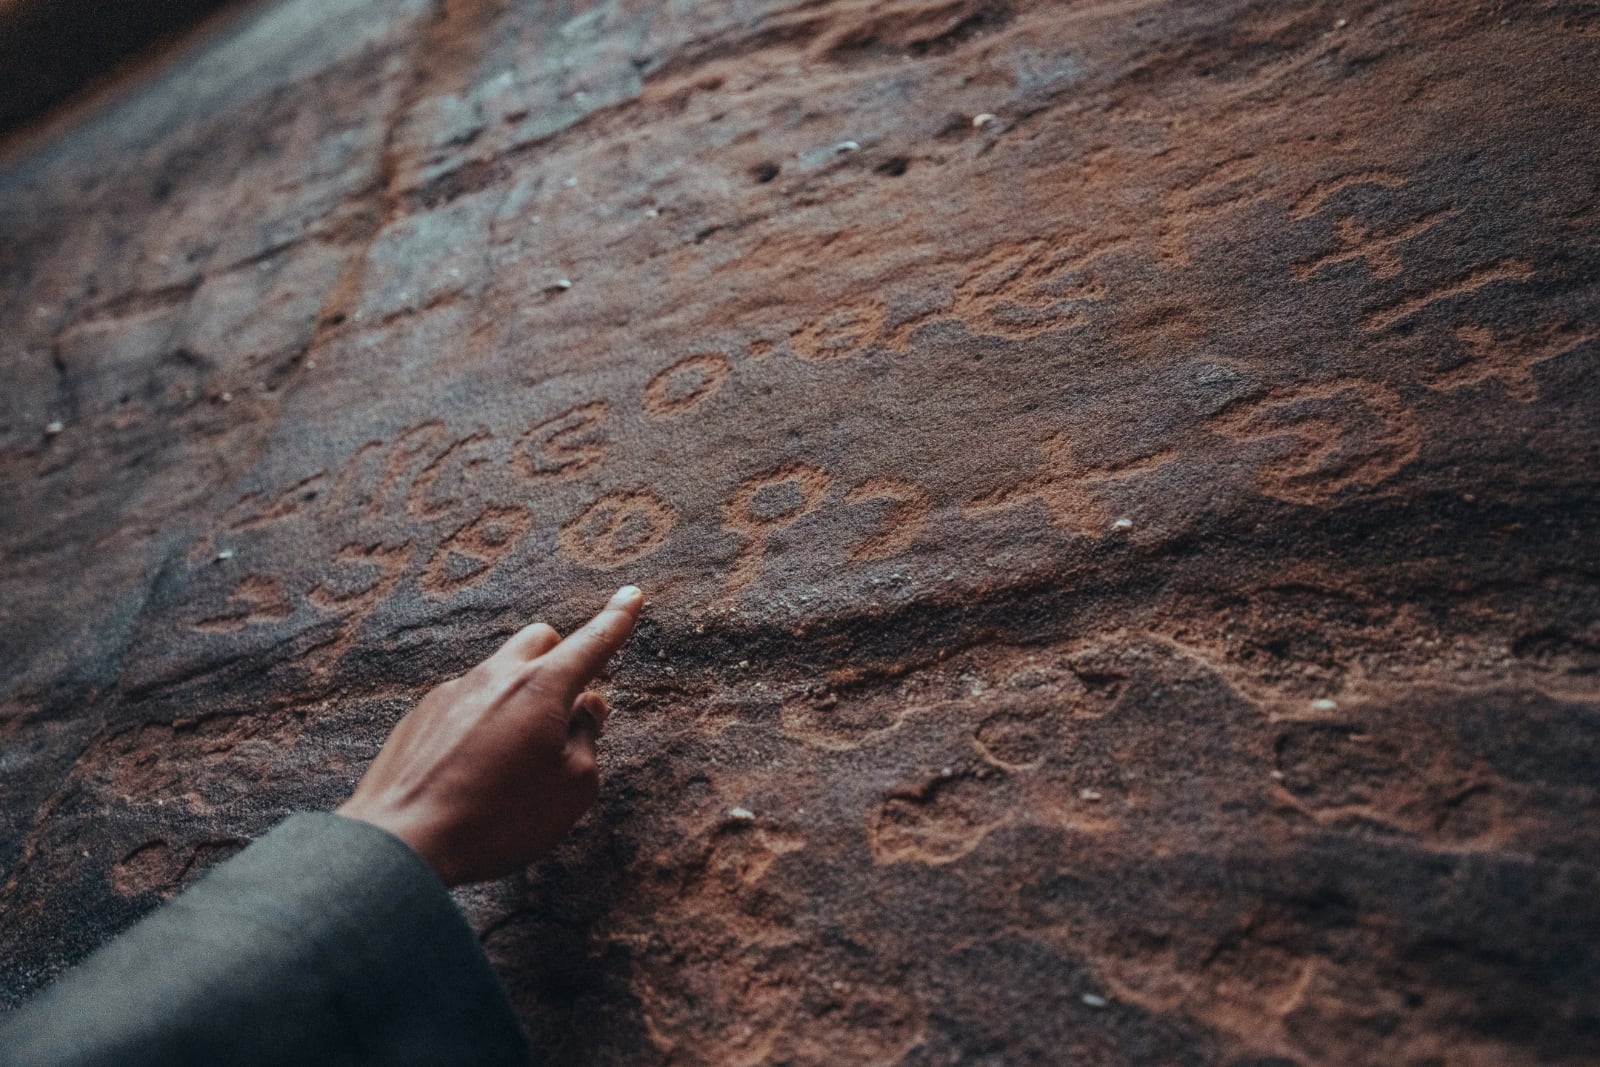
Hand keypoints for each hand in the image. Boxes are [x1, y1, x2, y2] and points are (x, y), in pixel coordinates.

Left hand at [337, 586, 643, 885]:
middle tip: (568, 708)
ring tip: (513, 760)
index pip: (592, 642)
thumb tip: (585, 707)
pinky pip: (464, 702)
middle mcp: (495, 676)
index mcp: (542, 688)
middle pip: (540, 640)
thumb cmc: (499, 819)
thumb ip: (587, 738)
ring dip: (518, 697)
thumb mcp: (572, 788)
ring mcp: (452, 692)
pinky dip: (481, 722)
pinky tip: (472, 771)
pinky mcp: (421, 716)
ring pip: (499, 673)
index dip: (617, 620)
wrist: (403, 842)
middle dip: (561, 659)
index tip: (632, 596)